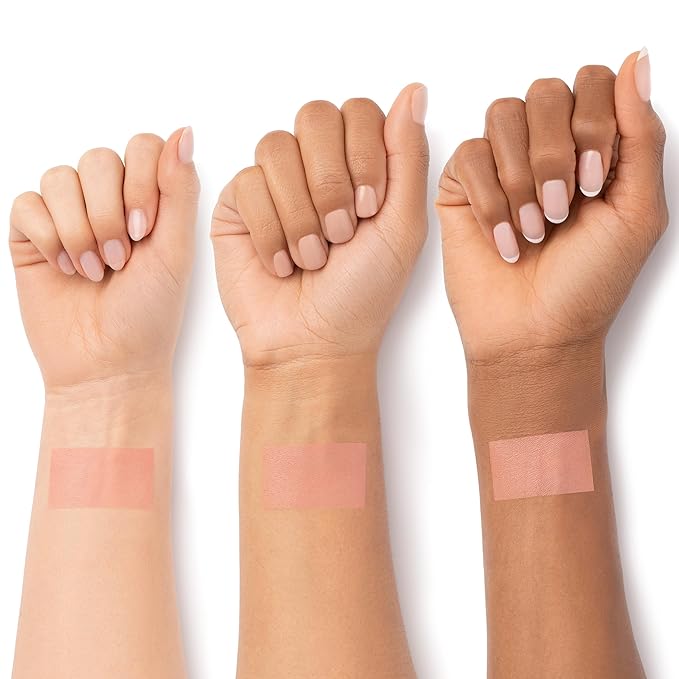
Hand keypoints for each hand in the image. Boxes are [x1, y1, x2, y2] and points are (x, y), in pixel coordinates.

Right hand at [10, 128, 199, 388]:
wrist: (108, 364)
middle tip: (120, 260)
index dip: (140, 181)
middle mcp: (108, 201)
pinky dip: (49, 238)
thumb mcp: (175, 251)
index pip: (140, 147)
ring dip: (79, 230)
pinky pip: (27, 205)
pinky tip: (66, 268)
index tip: (146, 231)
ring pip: (59, 178)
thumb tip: (183, 131)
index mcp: (149, 201)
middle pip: (98, 159)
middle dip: (108, 213)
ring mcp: (68, 215)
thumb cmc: (149, 314)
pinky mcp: (32, 234)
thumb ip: (178, 190)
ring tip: (94, 271)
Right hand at [211, 84, 428, 367]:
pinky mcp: (238, 203)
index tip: (369, 209)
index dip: (363, 155)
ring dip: (300, 213)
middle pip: (315, 116)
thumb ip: (407, 156)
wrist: (313, 343)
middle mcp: (317, 166)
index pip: (359, 112)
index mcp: (361, 164)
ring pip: (276, 148)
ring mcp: (275, 182)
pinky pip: (246, 184)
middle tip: (340, 234)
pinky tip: (280, 264)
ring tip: (310, 258)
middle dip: (330, 182)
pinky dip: (270, 231)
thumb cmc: (362, 294)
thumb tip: (414, 90)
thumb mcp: (403, 226)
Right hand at [437, 50, 667, 364]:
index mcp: (592, 147)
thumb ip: (641, 134)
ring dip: (521, 179)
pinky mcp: (461, 186)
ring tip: (533, 229)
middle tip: (561, 210)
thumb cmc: (588, 284)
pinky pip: (468, 155)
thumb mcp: (639, 210)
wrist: (535, 335)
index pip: (592, 82)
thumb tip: (634, 61)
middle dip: (555, 155)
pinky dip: (490, 202)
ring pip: (503, 115)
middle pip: (545, 92)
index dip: (593, 123)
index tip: (594, 184)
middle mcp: (545, 147)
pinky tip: (504, 240)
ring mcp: (500, 165)